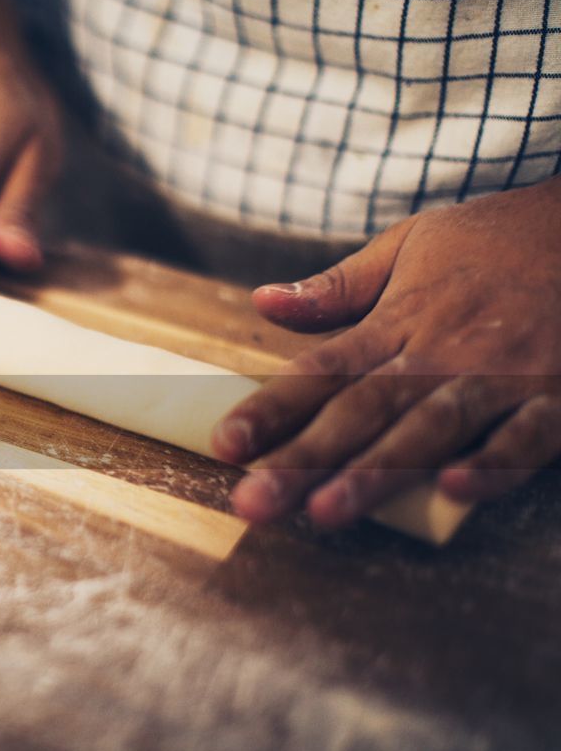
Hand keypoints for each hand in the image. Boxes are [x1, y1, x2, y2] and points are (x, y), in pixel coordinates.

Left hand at [212, 177, 560, 527]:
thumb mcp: (412, 244)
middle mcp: (441, 350)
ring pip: (429, 428)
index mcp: (399, 320)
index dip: (269, 410)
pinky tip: (452, 490)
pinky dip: (492, 462)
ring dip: (378, 471)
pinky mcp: (560, 394)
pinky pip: (525, 435)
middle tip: (253, 502)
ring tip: (327, 511)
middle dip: (304, 460)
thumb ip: (337, 287)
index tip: (224, 444)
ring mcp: (501, 374)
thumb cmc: (501, 239)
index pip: (320, 372)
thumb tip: (261, 302)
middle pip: (361, 411)